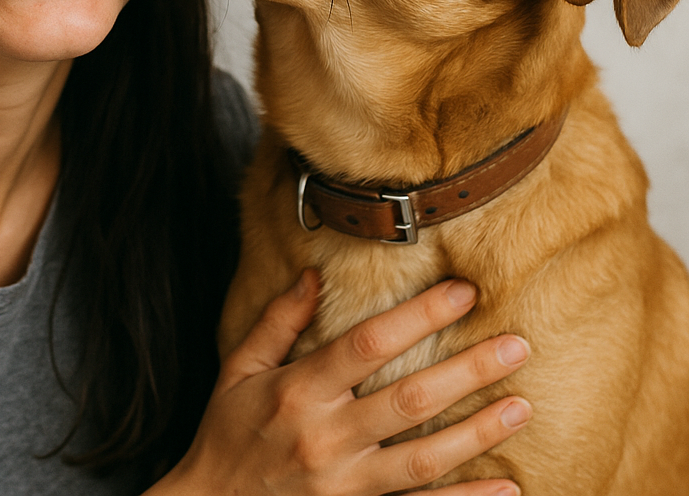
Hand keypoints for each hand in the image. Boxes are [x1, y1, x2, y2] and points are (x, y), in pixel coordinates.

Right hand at [154, 272, 528, 495]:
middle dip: (467, 371)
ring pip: (423, 459)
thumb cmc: (226, 433)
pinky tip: (507, 489)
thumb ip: (277, 321)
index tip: (462, 292)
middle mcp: (326, 437)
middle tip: (517, 345)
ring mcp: (345, 485)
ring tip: (522, 406)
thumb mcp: (238, 369)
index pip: (367, 344)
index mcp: (298, 391)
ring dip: (477, 434)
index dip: (418, 316)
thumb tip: (313, 274)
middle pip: (408, 399)